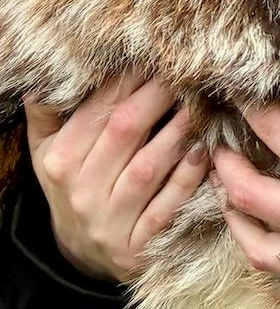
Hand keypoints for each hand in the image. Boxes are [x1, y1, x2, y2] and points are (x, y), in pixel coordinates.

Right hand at [25, 74, 210, 282]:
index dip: (128, 80)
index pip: (97, 111)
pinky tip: (205, 151)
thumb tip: (43, 83)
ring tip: (202, 104)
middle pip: (125, 132)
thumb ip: (47, 118)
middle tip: (187, 71)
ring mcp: (109, 221)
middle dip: (159, 96)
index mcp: (61, 161)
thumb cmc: (75, 187)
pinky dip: (187, 179)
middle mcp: (82, 190)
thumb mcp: (51, 155)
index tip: (157, 56)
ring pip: (147, 168)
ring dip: (178, 132)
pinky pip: (166, 208)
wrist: (82, 254)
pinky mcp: (136, 247)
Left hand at [213, 92, 279, 306]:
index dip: (256, 111)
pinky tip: (269, 250)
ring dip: (236, 221)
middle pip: (250, 195)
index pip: (279, 135)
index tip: (244, 98)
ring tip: (230, 199)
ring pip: (258, 248)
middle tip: (221, 149)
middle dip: (228, 166)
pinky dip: (270, 271)